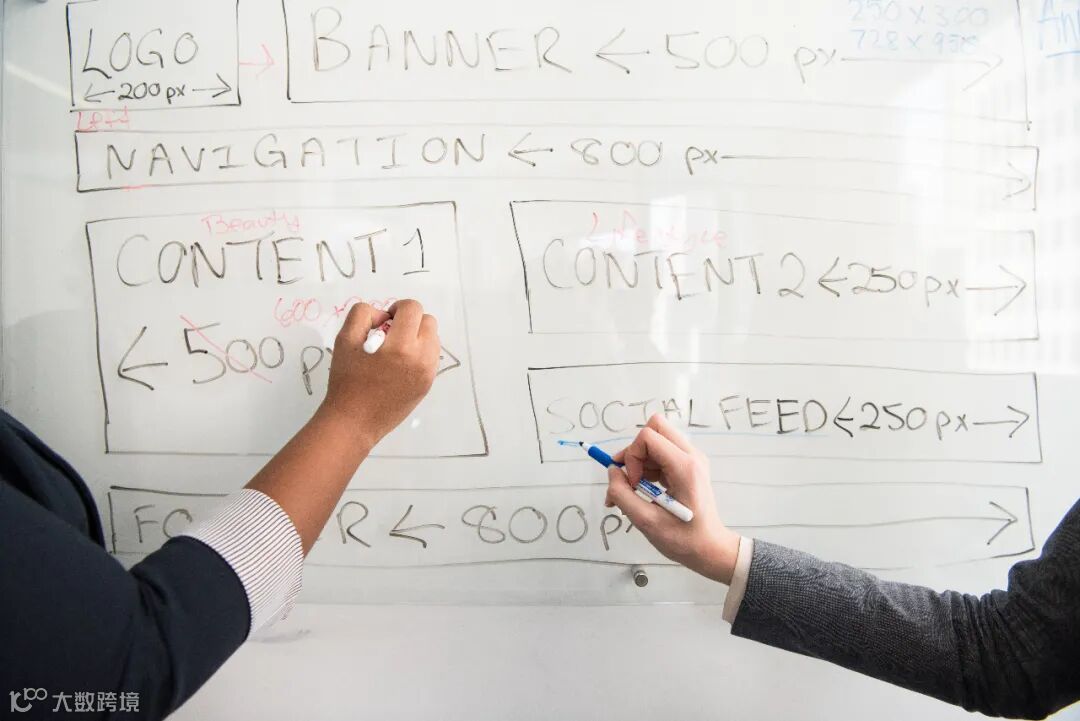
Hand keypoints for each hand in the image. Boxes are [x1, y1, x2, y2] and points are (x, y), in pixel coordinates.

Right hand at [318, 299, 439, 448]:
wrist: (354, 421)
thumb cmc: (347, 380)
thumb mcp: (345, 339)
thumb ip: (363, 315)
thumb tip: (384, 316)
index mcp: (401, 346)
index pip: (413, 309)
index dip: (397, 308)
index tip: (385, 322)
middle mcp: (421, 358)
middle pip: (428, 322)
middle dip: (410, 322)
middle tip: (390, 335)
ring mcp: (428, 373)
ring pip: (433, 339)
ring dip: (417, 337)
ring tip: (395, 350)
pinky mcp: (428, 385)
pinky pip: (431, 357)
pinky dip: (419, 353)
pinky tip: (400, 365)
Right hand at [605, 414, 741, 583]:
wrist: (710, 548)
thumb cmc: (683, 540)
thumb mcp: (646, 522)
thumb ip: (622, 495)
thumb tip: (612, 472)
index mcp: (685, 468)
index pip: (648, 436)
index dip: (631, 456)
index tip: (633, 483)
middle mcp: (691, 456)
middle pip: (655, 427)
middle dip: (634, 451)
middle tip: (630, 478)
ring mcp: (692, 459)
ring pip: (656, 440)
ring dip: (638, 461)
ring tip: (632, 491)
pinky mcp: (688, 465)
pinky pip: (660, 453)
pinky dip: (646, 467)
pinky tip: (642, 490)